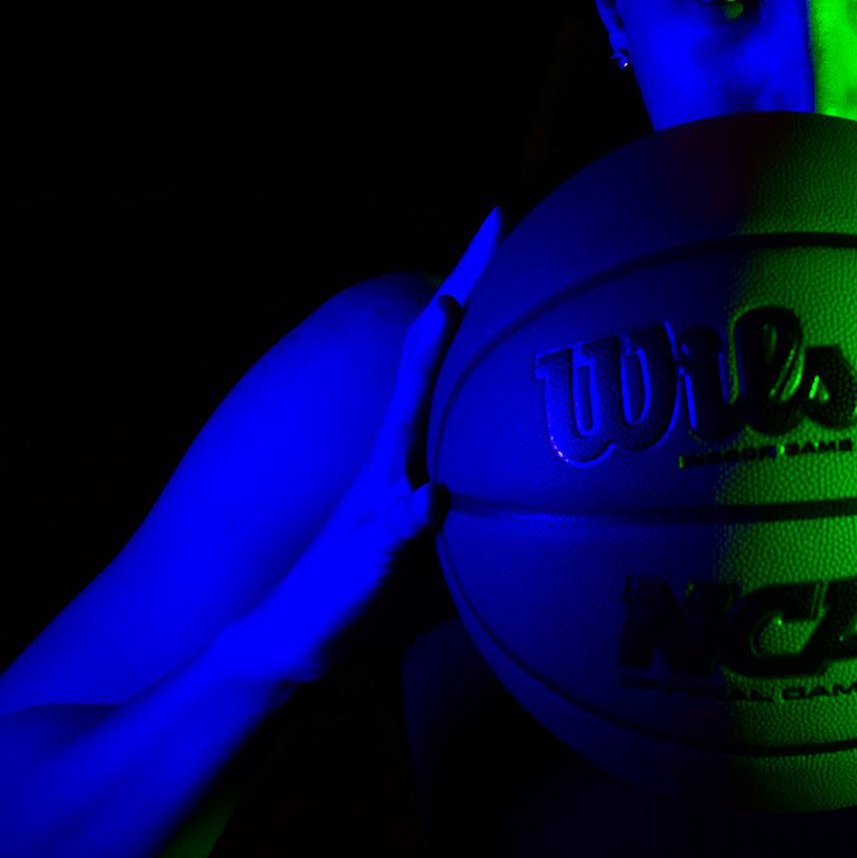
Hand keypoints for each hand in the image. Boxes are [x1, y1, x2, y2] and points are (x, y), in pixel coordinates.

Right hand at [240, 204, 513, 686]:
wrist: (298, 638)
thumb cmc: (380, 578)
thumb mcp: (442, 529)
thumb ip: (486, 497)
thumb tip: (558, 486)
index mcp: (418, 443)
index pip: (451, 352)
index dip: (479, 287)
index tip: (508, 219)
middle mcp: (396, 451)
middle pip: (430, 354)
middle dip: (462, 287)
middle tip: (497, 219)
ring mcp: (379, 491)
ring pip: (405, 417)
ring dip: (425, 364)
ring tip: (446, 308)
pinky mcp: (371, 546)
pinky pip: (399, 525)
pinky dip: (417, 510)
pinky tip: (435, 496)